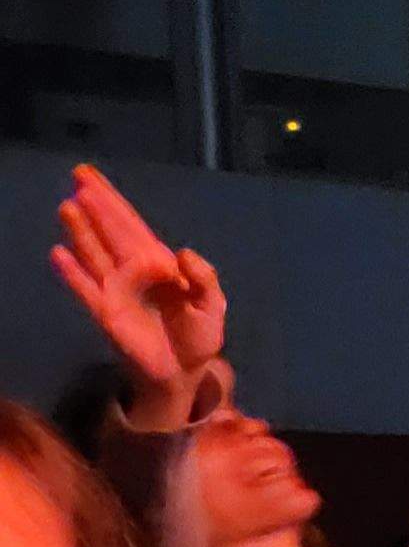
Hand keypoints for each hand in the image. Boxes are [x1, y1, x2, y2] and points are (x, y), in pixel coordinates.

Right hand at [49, 166, 226, 418]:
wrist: (184, 371)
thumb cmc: (197, 334)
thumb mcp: (212, 305)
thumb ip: (204, 278)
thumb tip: (184, 254)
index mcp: (158, 262)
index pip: (131, 224)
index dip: (112, 200)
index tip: (90, 176)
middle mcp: (131, 270)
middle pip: (110, 231)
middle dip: (96, 205)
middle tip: (78, 176)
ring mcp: (115, 289)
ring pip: (95, 253)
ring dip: (82, 232)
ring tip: (69, 208)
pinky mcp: (106, 312)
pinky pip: (86, 289)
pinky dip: (73, 274)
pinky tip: (59, 255)